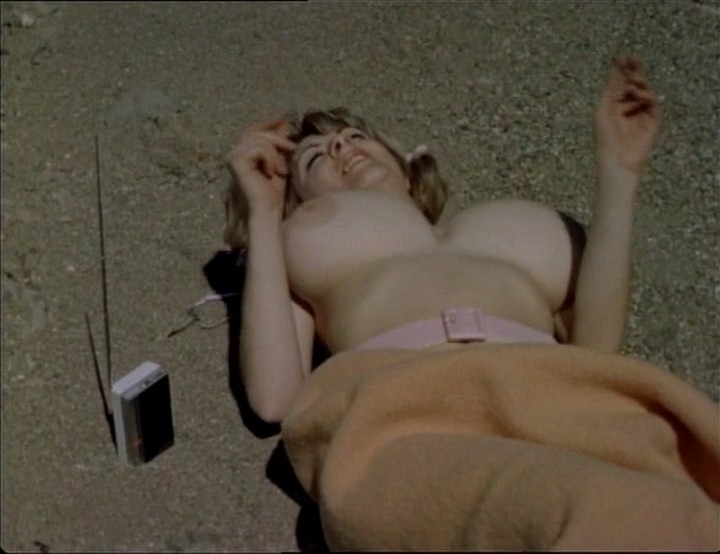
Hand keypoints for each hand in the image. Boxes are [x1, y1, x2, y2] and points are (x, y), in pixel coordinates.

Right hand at [226, 117, 295, 211]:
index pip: (255, 130)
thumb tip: (285, 124)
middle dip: (278, 138)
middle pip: (257, 132)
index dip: (270, 124)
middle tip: (292, 149)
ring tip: (280, 171)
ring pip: (260, 139)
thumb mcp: (280, 163)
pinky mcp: (235, 161)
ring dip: (276, 154)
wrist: (267, 211)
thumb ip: (279, 145)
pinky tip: (271, 173)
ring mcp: (233, 156)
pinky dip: (270, 159)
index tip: (286, 122)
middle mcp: (235, 153)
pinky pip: (259, 148)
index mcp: (243, 153)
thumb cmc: (275, 192)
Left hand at [595, 57, 661, 174]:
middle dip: (634, 71)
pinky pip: (654, 104)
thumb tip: (616, 67)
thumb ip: (612, 89)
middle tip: (633, 60)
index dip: (622, 70)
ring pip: (645, 92)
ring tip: (632, 84)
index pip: (621, 84)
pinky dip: (647, 97)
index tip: (622, 57)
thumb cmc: (605, 138)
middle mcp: (629, 108)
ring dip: (639, 84)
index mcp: (615, 105)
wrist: (616, 159)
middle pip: (635, 85)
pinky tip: (638, 94)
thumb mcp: (604, 109)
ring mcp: (642, 114)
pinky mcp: (653, 122)